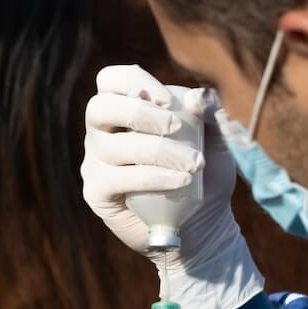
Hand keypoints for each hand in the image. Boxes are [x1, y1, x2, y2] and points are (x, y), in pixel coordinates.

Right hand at [81, 65, 263, 308]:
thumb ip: (206, 117)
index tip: (166, 100)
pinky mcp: (96, 193)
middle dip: (139, 113)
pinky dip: (152, 177)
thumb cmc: (202, 178)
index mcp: (122, 113)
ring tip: (192, 164)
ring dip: (157, 150)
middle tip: (174, 127)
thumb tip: (199, 95)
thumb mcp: (212, 143)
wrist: (199, 227)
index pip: (109, 81)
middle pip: (99, 108)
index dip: (133, 80)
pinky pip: (116, 179)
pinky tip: (180, 181)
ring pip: (112, 147)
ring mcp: (95, 164)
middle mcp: (101, 135)